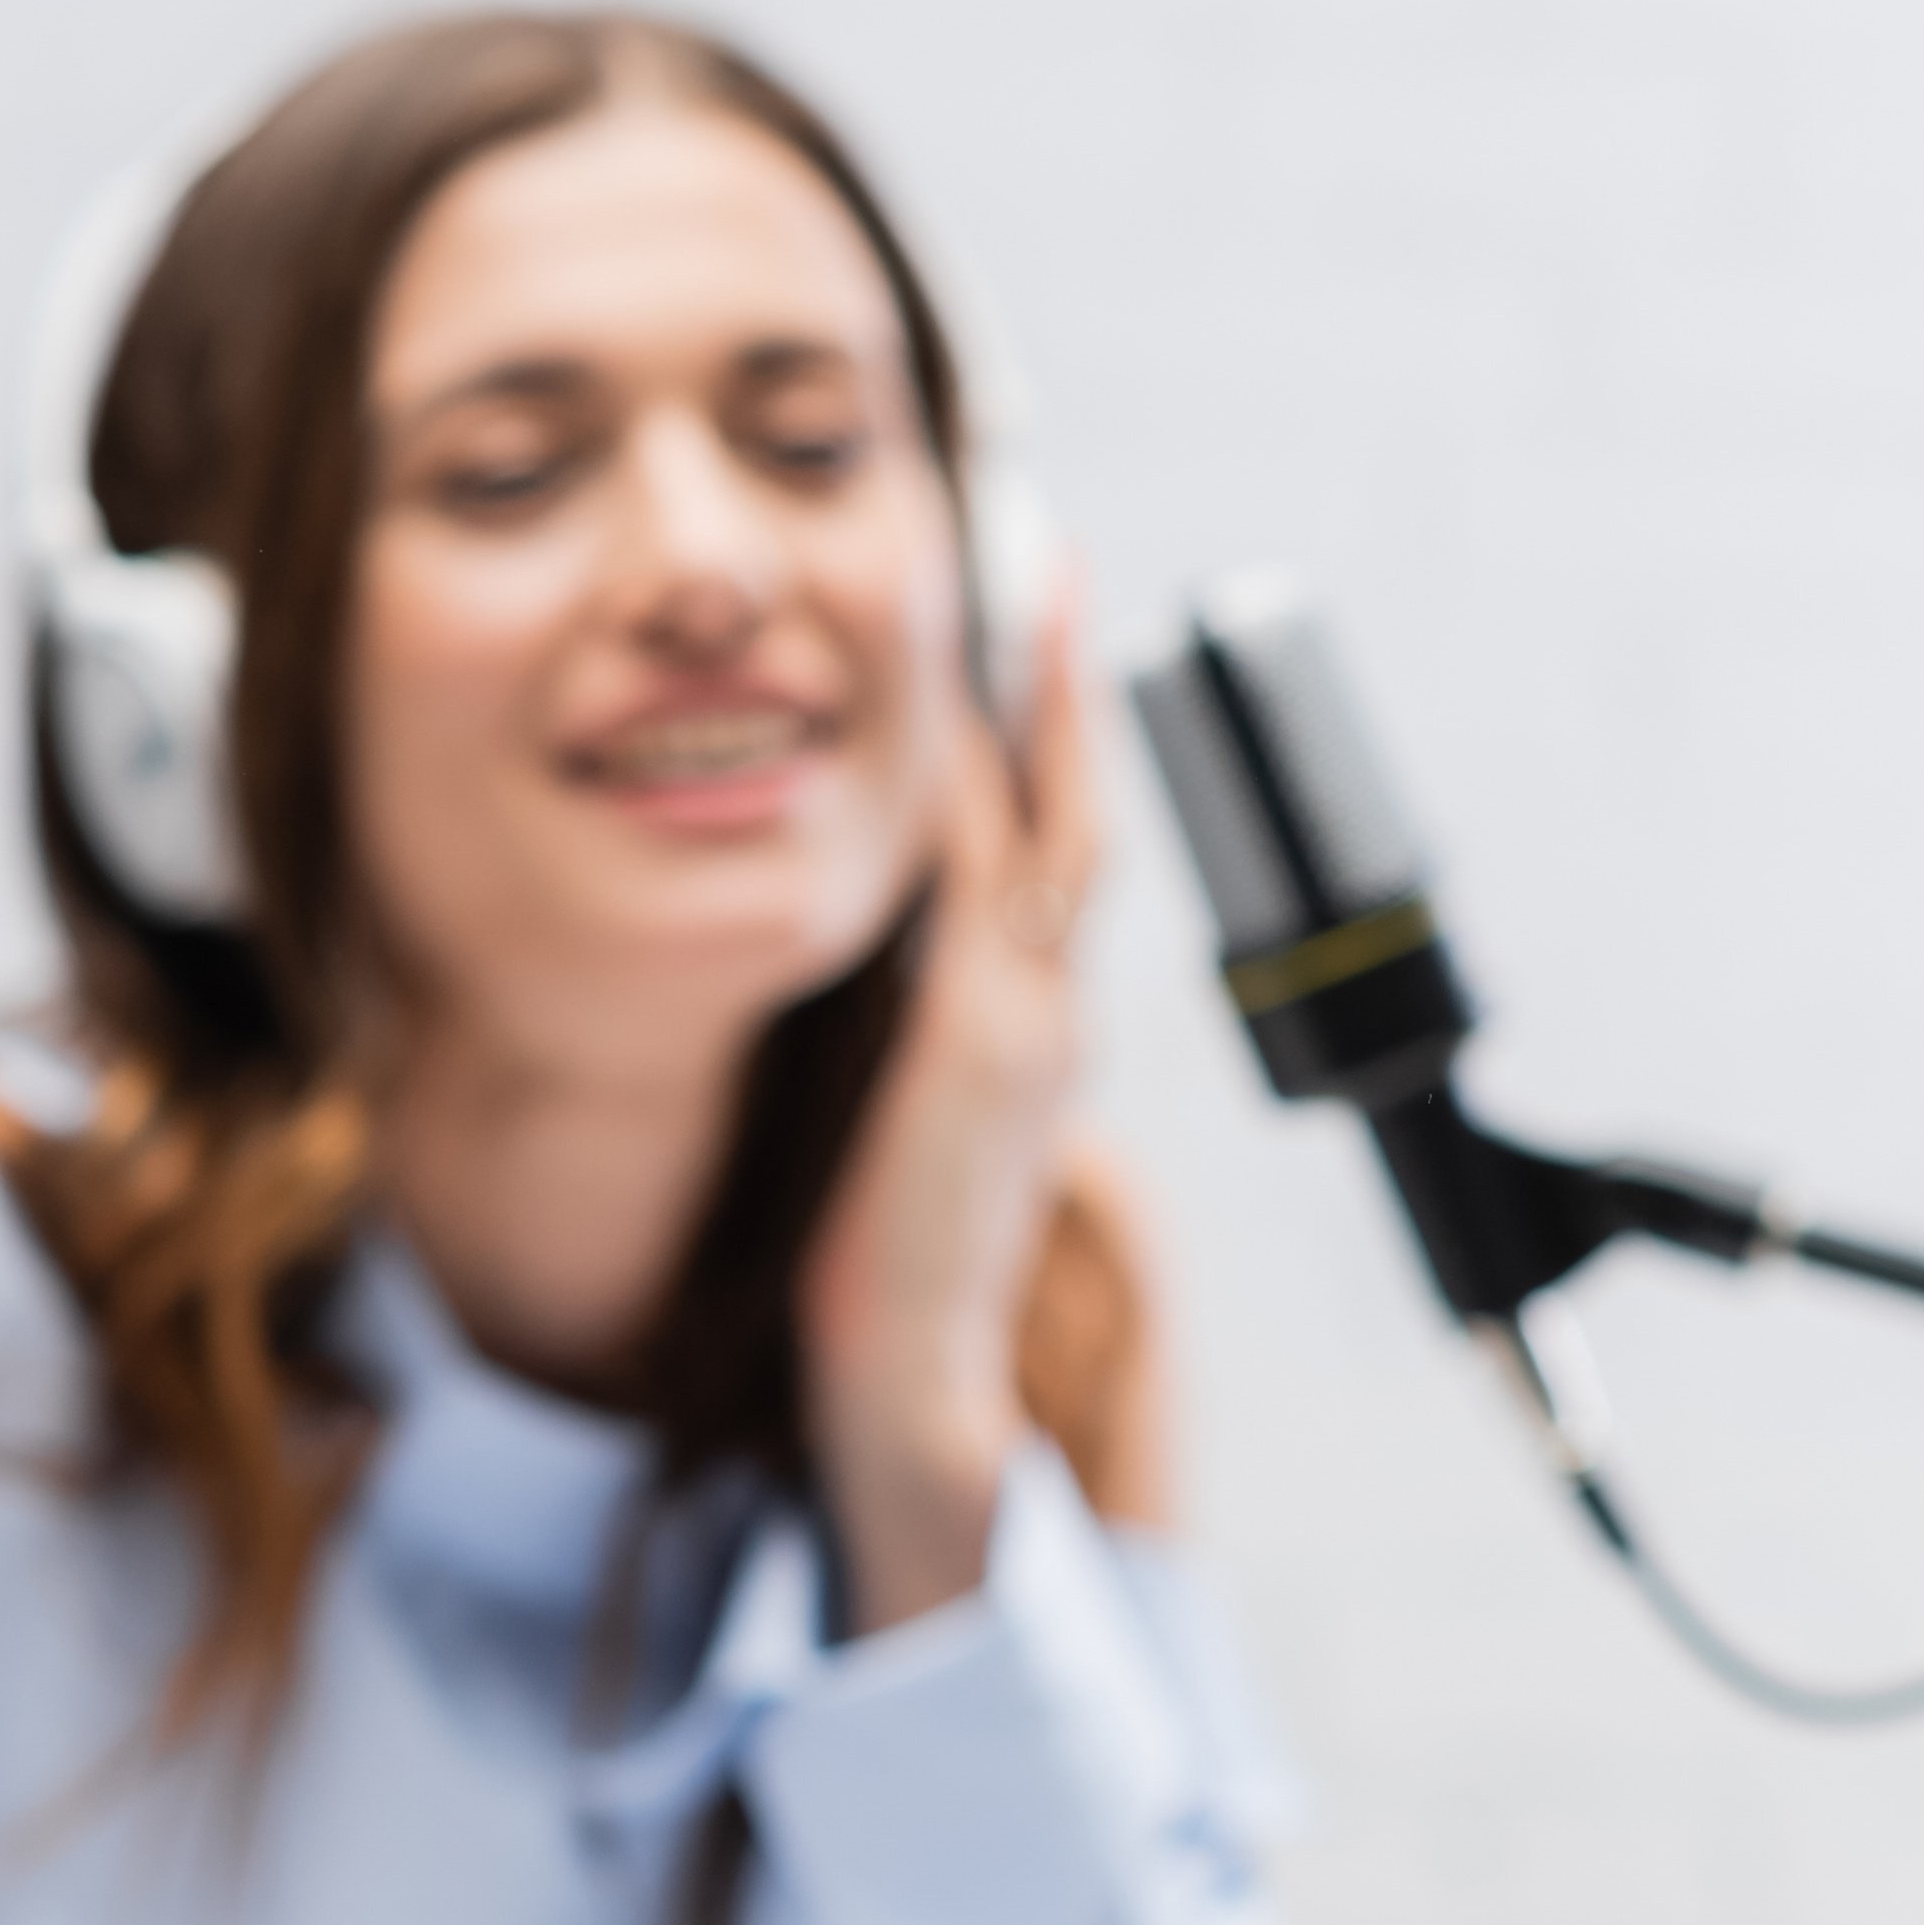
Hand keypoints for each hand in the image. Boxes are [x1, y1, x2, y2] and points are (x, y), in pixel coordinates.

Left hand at [801, 589, 1107, 1625]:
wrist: (915, 1384)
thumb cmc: (882, 1273)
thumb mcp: (897, 1121)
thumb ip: (898, 1034)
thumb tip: (847, 956)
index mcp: (1035, 1029)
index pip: (1051, 844)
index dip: (1044, 727)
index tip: (1018, 614)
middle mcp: (1053, 1013)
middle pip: (1076, 802)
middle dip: (1060, 671)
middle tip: (1042, 540)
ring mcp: (1031, 1026)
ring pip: (1050, 823)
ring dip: (1032, 698)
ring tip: (1020, 577)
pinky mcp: (983, 1046)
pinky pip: (988, 886)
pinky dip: (981, 793)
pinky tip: (953, 716)